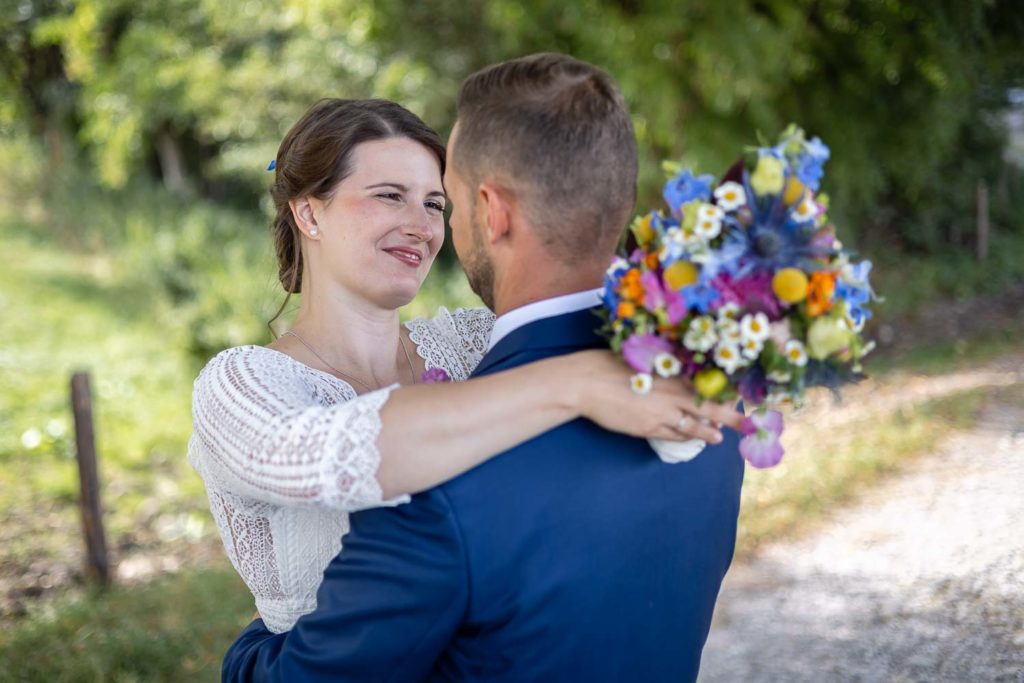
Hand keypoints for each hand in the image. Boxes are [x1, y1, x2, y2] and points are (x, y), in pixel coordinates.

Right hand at [568, 350, 743, 443]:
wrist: (586, 382)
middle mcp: (672, 393)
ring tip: (719, 437)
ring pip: (693, 427)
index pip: (708, 384)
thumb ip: (665, 363)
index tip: (740, 394)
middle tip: (749, 425)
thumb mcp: (643, 356)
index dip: (726, 392)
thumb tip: (680, 363)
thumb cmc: (610, 363)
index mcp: (673, 372)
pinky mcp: (648, 428)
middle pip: (710, 408)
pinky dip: (686, 437)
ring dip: (708, 433)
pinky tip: (692, 439)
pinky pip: (674, 435)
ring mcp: (661, 413)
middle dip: (732, 418)